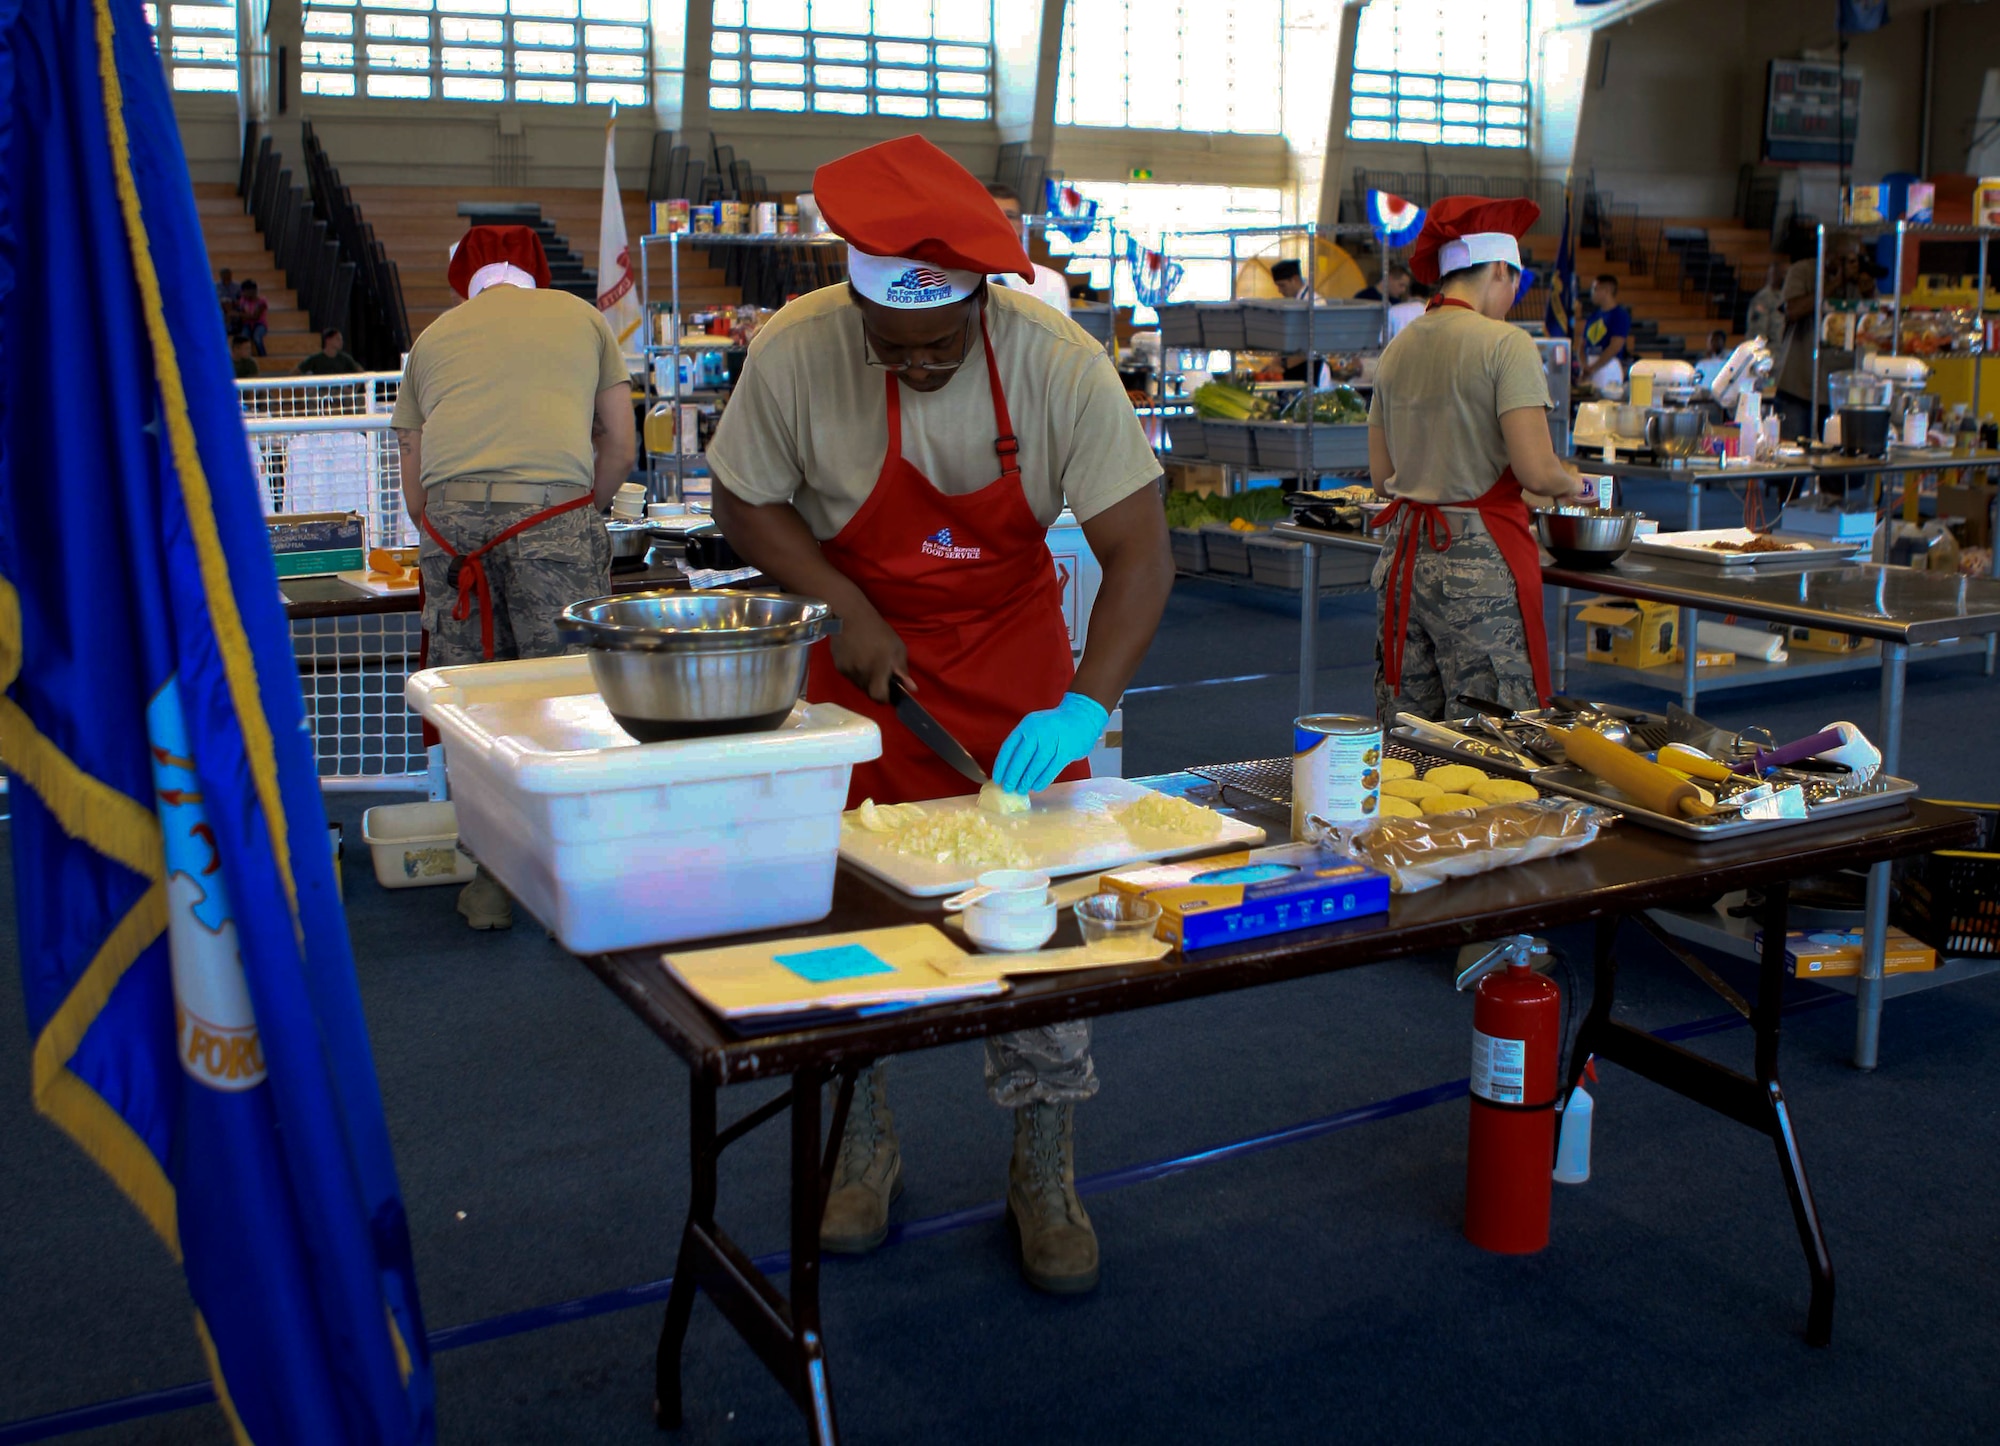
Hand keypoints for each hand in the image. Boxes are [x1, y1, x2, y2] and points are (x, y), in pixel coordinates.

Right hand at [829, 607, 908, 702]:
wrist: (850, 616)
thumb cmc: (878, 631)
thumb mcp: (897, 648)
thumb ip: (902, 670)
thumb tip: (912, 689)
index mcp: (878, 670)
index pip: (879, 697)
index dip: (885, 698)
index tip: (888, 691)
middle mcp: (861, 674)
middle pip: (869, 692)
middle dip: (876, 686)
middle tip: (880, 671)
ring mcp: (848, 671)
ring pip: (859, 685)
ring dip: (865, 679)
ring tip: (868, 661)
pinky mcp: (838, 666)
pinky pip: (850, 676)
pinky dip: (855, 672)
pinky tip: (857, 657)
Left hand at [993, 693, 1107, 794]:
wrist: (1081, 716)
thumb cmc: (1054, 726)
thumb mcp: (1035, 726)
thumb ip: (1023, 743)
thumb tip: (1009, 769)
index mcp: (1026, 725)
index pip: (1009, 747)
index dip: (1001, 765)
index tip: (997, 778)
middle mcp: (1038, 732)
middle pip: (1021, 758)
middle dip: (1013, 775)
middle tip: (1008, 788)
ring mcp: (1053, 741)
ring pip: (1036, 765)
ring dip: (1027, 780)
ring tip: (1021, 789)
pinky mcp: (1066, 751)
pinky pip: (1052, 769)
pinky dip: (1043, 780)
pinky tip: (1036, 787)